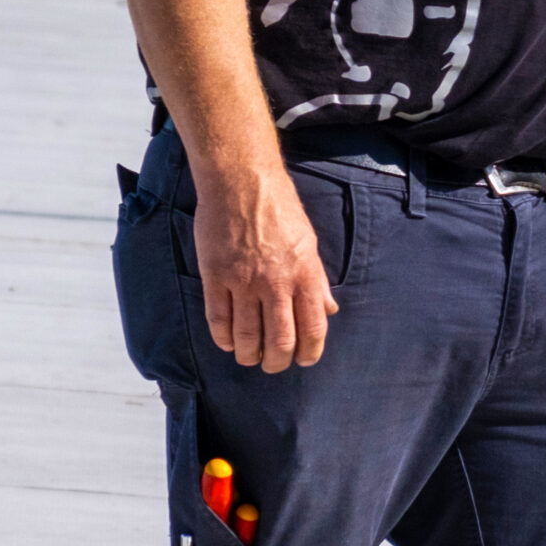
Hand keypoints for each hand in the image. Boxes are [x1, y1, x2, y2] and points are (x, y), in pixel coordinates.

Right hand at [193, 161, 338, 372]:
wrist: (242, 181)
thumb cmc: (279, 208)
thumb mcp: (309, 242)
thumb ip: (317, 280)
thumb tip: (329, 309)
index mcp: (305, 274)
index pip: (313, 328)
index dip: (309, 353)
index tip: (303, 360)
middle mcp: (276, 282)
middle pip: (280, 340)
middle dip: (277, 362)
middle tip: (273, 365)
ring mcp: (244, 280)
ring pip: (247, 335)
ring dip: (248, 355)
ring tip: (249, 357)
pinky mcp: (216, 275)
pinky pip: (219, 319)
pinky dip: (223, 338)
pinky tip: (227, 342)